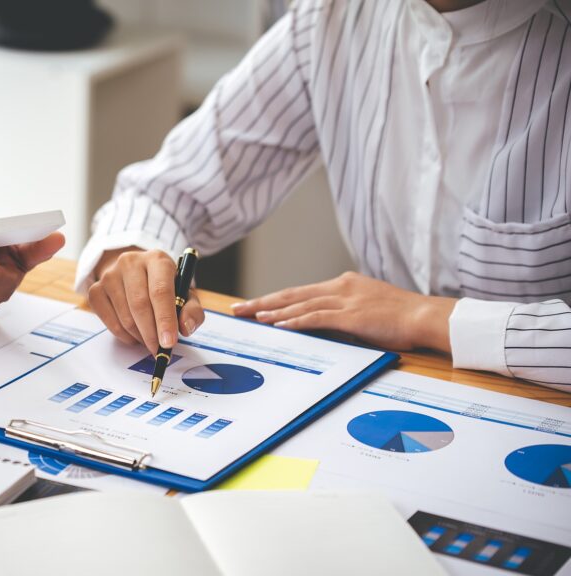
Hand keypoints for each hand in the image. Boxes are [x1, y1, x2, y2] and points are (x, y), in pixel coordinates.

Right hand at [87, 248, 204, 354]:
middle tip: (159, 351)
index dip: (165, 320)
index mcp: (157, 259)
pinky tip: (134, 334)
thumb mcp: (184, 294)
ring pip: (125, 317)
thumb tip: (185, 328)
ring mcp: (109, 276)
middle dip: (151, 334)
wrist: (134, 273)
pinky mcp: (96, 290)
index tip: (169, 343)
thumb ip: (191, 311)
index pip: (160, 291)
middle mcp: (130, 262)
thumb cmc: (163, 286)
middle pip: (140, 305)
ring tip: (149, 339)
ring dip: (139, 337)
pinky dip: (124, 336)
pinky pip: (110, 322)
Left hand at [231, 271, 456, 350]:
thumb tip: (320, 325)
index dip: (275, 299)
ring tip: (253, 317)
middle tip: (239, 308)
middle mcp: (340, 287)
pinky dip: (296, 321)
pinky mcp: (352, 315)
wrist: (425, 316)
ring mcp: (346, 299)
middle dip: (263, 302)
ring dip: (274, 311)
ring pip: (300, 303)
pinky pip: (317, 317)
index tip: (255, 305)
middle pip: (292, 294)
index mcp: (343, 284)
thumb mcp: (367, 310)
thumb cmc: (400, 318)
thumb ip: (343, 313)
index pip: (300, 292)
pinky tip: (280, 325)